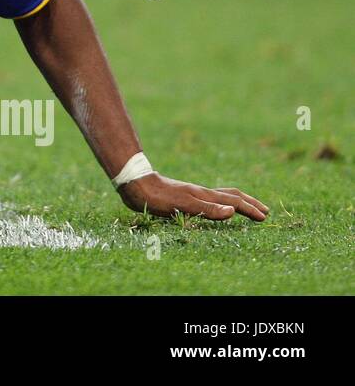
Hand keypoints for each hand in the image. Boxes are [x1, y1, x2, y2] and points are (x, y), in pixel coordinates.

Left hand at [119, 173, 268, 221]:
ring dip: (236, 201)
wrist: (136, 184)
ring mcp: (193, 193)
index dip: (249, 210)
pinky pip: (209, 199)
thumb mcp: (182, 205)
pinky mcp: (183, 196)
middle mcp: (202, 192)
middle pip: (231, 195)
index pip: (234, 201)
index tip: (264, 217)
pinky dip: (220, 202)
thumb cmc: (157, 197)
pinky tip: (214, 207)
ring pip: (221, 195)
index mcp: (205, 195)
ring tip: (244, 207)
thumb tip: (232, 211)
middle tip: (265, 211)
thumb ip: (207, 209)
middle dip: (249, 203)